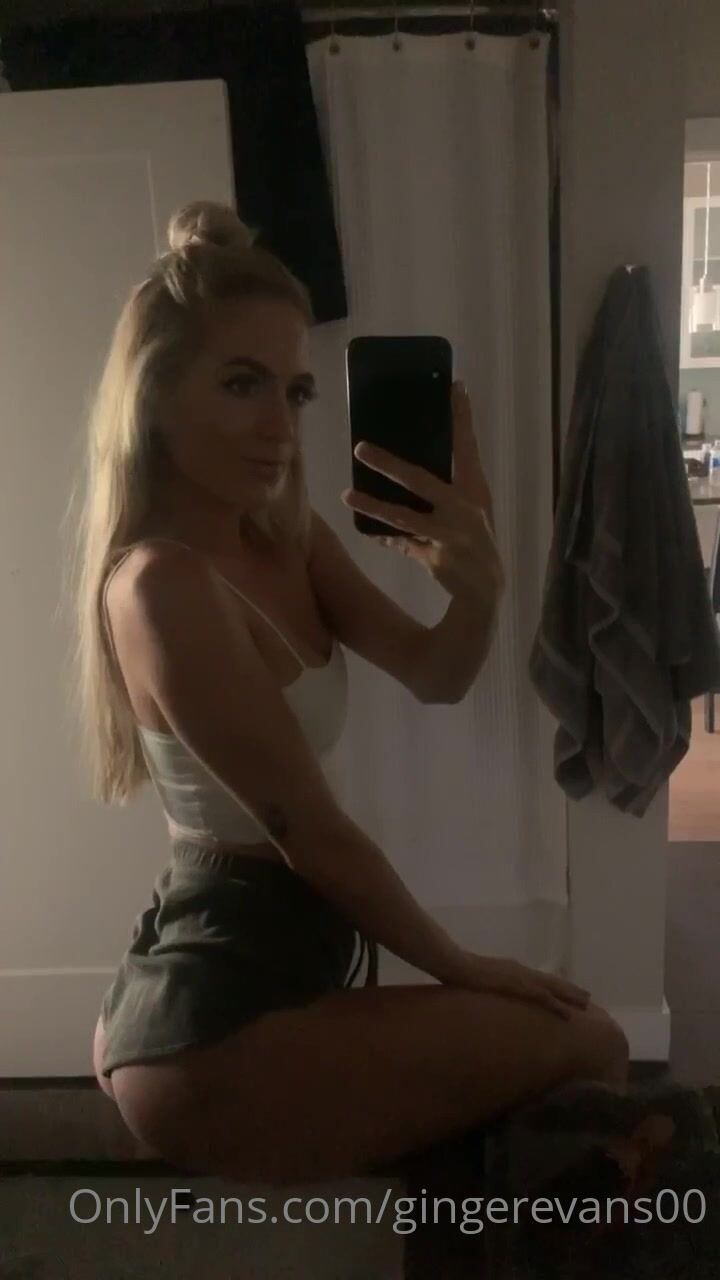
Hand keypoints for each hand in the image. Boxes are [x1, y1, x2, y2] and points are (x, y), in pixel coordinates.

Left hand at [341, 381, 504, 603]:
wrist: (487, 591)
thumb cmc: (475, 541)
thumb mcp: (468, 512)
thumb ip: (440, 494)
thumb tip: (410, 470)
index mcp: (474, 491)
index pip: (467, 448)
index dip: (461, 417)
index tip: (454, 386)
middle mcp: (463, 509)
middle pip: (421, 480)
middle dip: (389, 464)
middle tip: (360, 447)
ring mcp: (449, 535)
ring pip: (403, 517)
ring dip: (373, 506)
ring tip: (346, 494)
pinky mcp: (436, 558)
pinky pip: (403, 544)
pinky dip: (386, 538)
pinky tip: (369, 532)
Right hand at [449, 951, 590, 1019]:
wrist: (453, 963)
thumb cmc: (459, 973)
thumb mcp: (477, 980)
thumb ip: (487, 985)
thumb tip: (488, 994)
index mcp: (512, 969)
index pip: (538, 978)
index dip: (555, 985)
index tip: (569, 993)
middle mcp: (520, 970)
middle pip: (551, 981)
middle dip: (569, 989)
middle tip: (587, 998)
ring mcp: (519, 976)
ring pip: (552, 987)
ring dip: (569, 995)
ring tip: (586, 1003)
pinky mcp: (516, 985)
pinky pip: (542, 997)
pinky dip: (557, 1005)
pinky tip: (568, 1014)